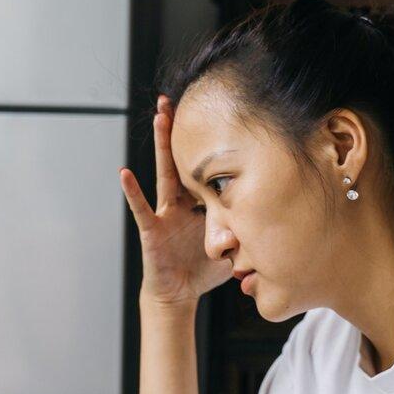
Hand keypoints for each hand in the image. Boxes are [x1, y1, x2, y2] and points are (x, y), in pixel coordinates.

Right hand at [118, 95, 233, 305]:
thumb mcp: (234, 250)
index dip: (211, 145)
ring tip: (159, 115)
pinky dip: (132, 192)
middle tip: (178, 98)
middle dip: (180, 130)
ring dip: (161, 144)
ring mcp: (165, 213)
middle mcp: (183, 203)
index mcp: (202, 205)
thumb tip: (269, 227)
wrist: (179, 295)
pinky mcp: (151, 229)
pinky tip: (124, 174)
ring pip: (164, 173)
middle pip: (182, 160)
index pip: (208, 169)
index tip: (217, 115)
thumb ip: (248, 236)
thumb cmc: (202, 272)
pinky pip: (141, 208)